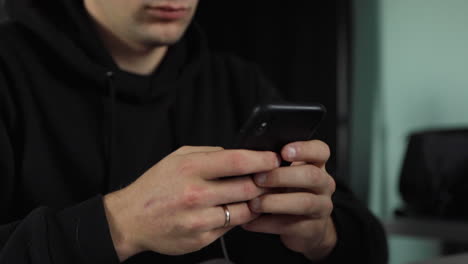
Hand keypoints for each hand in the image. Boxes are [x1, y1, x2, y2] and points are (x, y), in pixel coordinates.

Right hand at [103, 146, 279, 260]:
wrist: (130, 220)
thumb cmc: (155, 186)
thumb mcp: (177, 158)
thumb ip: (208, 153)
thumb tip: (237, 155)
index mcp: (190, 168)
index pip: (237, 161)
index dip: (262, 159)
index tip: (273, 159)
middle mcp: (196, 194)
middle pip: (248, 187)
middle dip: (263, 182)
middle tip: (268, 179)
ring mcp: (199, 219)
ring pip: (245, 210)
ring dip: (253, 202)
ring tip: (251, 195)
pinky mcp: (201, 238)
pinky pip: (231, 227)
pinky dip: (236, 218)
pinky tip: (230, 210)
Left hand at [242, 140, 336, 260]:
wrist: (305, 228)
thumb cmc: (289, 192)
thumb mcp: (286, 175)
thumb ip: (274, 165)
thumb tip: (247, 158)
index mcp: (317, 165)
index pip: (321, 151)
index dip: (304, 149)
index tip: (283, 152)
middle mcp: (324, 184)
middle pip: (311, 176)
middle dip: (282, 176)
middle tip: (258, 179)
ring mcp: (321, 207)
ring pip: (304, 202)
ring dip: (275, 202)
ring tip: (253, 203)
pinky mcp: (312, 229)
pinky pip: (290, 225)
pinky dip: (266, 223)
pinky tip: (249, 221)